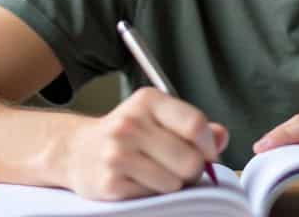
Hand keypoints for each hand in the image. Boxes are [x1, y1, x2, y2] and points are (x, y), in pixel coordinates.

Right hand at [60, 88, 228, 199]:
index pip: (195, 124)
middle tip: (180, 168)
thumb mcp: (157, 118)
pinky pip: (154, 197)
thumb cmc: (126, 135)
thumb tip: (222, 137)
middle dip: (192, 170)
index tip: (208, 153)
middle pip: (190, 160)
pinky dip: (152, 194)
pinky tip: (138, 181)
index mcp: (148, 101)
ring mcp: (117, 154)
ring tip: (155, 173)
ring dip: (172, 184)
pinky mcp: (110, 182)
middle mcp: (130, 124)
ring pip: (174, 183)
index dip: (209, 145)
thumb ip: (192, 126)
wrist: (76, 151)